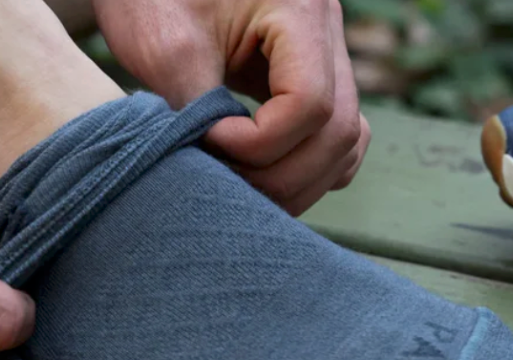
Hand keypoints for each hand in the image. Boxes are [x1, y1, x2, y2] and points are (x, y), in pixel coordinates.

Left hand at [93, 0, 370, 215]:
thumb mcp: (166, 45)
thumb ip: (200, 109)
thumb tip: (220, 174)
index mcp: (299, 7)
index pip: (309, 103)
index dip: (259, 142)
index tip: (208, 139)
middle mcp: (327, 29)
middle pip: (339, 130)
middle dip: (280, 174)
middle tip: (224, 183)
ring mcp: (329, 56)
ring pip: (346, 141)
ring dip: (297, 180)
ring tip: (242, 188)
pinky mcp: (317, 79)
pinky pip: (337, 138)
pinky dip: (308, 167)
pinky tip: (265, 174)